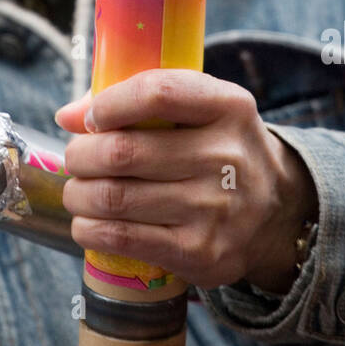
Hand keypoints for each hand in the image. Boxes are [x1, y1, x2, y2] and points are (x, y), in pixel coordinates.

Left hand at [56, 70, 318, 293]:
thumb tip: (69, 116)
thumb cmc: (217, 148)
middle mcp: (227, 156)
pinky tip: (87, 223)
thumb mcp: (201, 109)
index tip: (89, 119)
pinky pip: (124, 239)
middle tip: (75, 159)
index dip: (109, 104)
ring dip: (79, 194)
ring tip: (78, 191)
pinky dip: (91, 230)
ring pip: (115, 197)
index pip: (157, 93)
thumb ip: (139, 99)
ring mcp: (216, 208)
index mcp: (229, 106)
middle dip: (81, 155)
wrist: (274, 212)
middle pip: (123, 152)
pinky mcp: (201, 252)